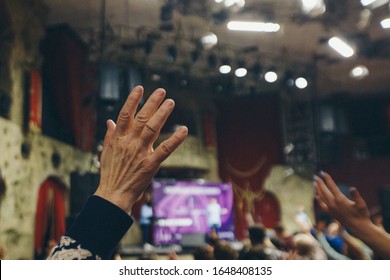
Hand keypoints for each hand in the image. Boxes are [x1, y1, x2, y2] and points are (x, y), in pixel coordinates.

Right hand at [94, 86, 187, 212]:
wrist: (113, 194)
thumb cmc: (110, 173)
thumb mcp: (107, 152)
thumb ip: (111, 134)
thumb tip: (110, 120)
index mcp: (118, 138)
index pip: (125, 114)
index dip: (132, 100)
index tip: (140, 88)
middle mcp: (129, 142)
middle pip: (141, 118)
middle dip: (152, 103)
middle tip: (162, 91)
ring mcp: (140, 153)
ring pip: (152, 129)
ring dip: (162, 114)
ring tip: (171, 102)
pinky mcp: (150, 164)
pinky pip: (165, 149)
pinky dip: (175, 139)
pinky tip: (183, 130)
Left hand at [314, 171, 370, 234]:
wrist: (359, 228)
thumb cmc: (362, 215)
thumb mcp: (362, 204)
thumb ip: (356, 196)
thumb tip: (352, 188)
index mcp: (340, 200)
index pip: (332, 186)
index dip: (327, 178)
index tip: (323, 172)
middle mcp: (334, 204)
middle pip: (324, 191)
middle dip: (319, 183)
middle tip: (315, 176)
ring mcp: (331, 209)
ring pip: (321, 197)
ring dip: (317, 189)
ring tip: (314, 183)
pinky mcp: (331, 213)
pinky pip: (322, 206)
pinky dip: (318, 200)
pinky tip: (316, 196)